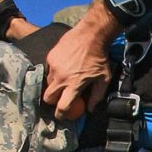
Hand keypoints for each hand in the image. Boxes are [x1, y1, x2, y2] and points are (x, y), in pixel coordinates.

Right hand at [43, 5, 115, 119]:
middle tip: (59, 99)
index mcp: (74, 84)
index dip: (61, 114)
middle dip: (52, 102)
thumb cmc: (100, 58)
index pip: (62, 106)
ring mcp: (54, 67)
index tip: (61, 116)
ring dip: (54, 86)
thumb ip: (96, 96)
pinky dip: (54, 72)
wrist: (91, 35)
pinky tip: (64, 68)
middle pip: (48, 98)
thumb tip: (89, 109)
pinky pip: (49, 70)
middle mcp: (61, 77)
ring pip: (48, 83)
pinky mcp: (50, 57)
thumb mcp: (103, 79)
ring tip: (64, 81)